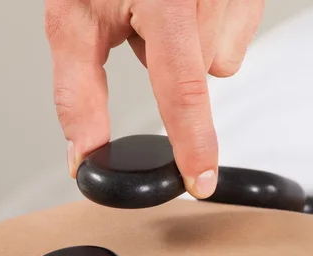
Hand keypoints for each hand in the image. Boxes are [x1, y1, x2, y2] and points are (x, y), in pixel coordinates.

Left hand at [44, 0, 263, 197]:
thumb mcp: (76, 17)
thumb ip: (77, 90)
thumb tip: (86, 151)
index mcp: (166, 0)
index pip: (183, 88)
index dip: (194, 142)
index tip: (202, 181)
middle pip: (206, 72)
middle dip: (174, 62)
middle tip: (147, 27)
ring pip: (223, 58)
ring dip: (194, 46)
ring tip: (172, 10)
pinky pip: (236, 35)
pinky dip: (211, 29)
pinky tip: (192, 5)